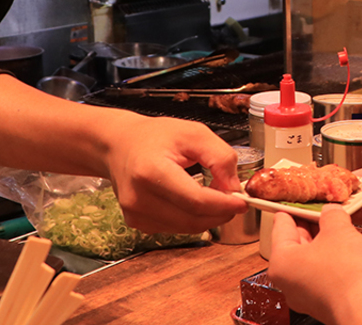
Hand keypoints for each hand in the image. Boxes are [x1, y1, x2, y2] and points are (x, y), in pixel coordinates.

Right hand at [104, 115, 246, 233]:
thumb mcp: (194, 133)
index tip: (243, 201)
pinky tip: (193, 201)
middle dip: (220, 213)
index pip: (195, 200)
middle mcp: (139, 197)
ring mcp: (136, 214)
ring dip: (208, 217)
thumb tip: (234, 187)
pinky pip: (175, 228)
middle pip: (192, 219)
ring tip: (215, 196)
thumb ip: (220, 157)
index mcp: (151, 170)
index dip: (223, 205)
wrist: (119, 145)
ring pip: (186, 228)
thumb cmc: (155, 136)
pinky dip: (191, 219)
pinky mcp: (137, 223)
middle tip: (235, 200)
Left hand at [268, 207, 361, 324]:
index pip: (280, 225)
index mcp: (281, 262)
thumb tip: (331, 212)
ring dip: (327, 242)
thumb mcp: (338, 230)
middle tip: (324, 206)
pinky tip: (351, 247)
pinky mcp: (329, 301)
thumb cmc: (347, 272)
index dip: (292, 206)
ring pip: (315, 259)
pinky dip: (337, 259)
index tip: (298, 196)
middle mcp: (290, 281)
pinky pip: (329, 273)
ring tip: (341, 223)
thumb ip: (332, 216)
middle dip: (312, 224)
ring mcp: (309, 294)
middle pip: (297, 243)